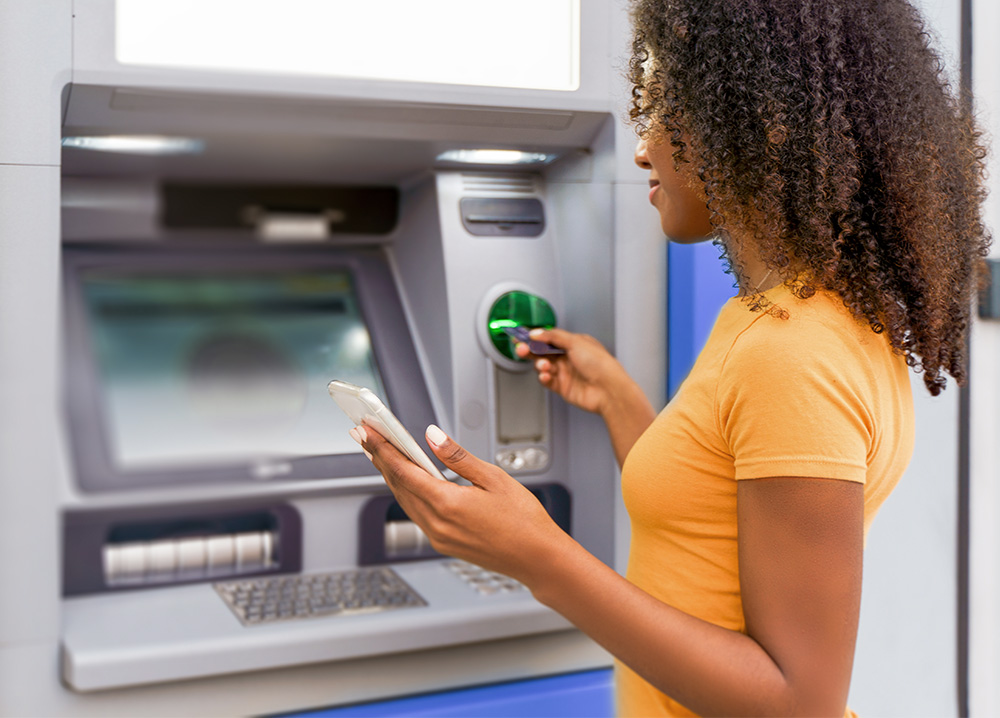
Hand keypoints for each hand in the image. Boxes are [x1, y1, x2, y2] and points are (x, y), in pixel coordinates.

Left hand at [350, 423, 571, 585]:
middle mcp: (437, 525)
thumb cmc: (524, 520)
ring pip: (405, 501)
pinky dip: (407, 493)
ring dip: (391, 476)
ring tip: (381, 454)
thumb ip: (458, 456)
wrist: (539, 559)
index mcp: (448, 505)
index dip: (383, 448)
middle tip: (366, 436)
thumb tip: (432, 436)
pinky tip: (408, 481)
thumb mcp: (494, 477)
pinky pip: (417, 514)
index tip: (369, 431)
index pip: (403, 471)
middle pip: (398, 486)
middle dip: (380, 459)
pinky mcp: (445, 544)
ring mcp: (439, 537)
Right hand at [514, 328, 628, 416]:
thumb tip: (536, 333)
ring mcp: (566, 372)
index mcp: (574, 343)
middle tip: (521, 349)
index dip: (535, 337)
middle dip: (531, 350)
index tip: (521, 336)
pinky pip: (547, 381)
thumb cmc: (600, 364)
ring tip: (544, 366)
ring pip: (544, 366)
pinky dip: (544, 377)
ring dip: (540, 365)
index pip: (549, 338)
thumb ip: (553, 336)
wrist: (608, 390)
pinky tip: (546, 376)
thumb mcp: (575, 342)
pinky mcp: (563, 387)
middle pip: (543, 352)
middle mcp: (569, 357)